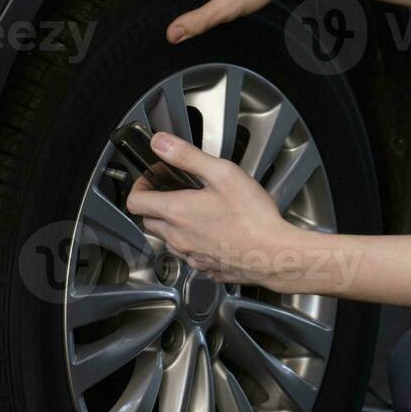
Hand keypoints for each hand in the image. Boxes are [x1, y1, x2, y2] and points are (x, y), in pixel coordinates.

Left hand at [123, 131, 296, 286]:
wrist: (275, 254)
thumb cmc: (253, 217)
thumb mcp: (222, 173)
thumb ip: (187, 156)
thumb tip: (160, 143)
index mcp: (177, 212)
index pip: (135, 201)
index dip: (140, 185)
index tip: (154, 177)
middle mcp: (178, 238)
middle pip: (149, 220)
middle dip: (156, 202)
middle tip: (174, 189)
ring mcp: (192, 256)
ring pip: (168, 239)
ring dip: (173, 223)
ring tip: (197, 208)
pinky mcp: (206, 268)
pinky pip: (189, 253)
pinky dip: (192, 240)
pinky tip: (213, 230)